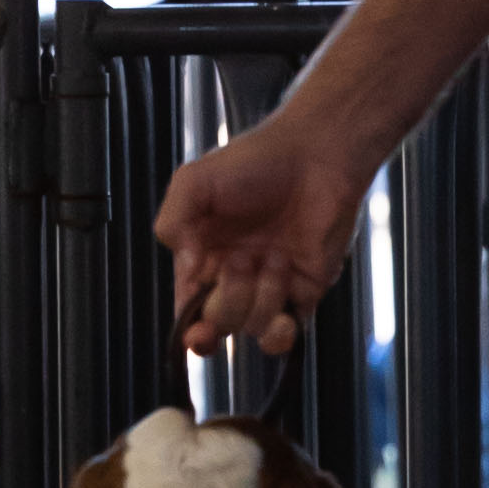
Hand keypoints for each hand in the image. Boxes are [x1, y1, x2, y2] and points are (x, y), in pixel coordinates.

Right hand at [159, 103, 369, 363]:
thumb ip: (173, 222)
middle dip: (229, 299)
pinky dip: (282, 330)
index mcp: (201, 257)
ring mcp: (269, 286)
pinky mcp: (305, 289)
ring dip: (263, 296)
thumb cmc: (253, 161)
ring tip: (277, 256)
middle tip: (244, 258)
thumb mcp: (194, 182)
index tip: (197, 333)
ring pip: (253, 326)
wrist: (315, 154)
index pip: (188, 309)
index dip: (190, 330)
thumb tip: (186, 269)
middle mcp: (233, 277)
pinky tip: (286, 301)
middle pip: (220, 322)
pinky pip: (288, 332)